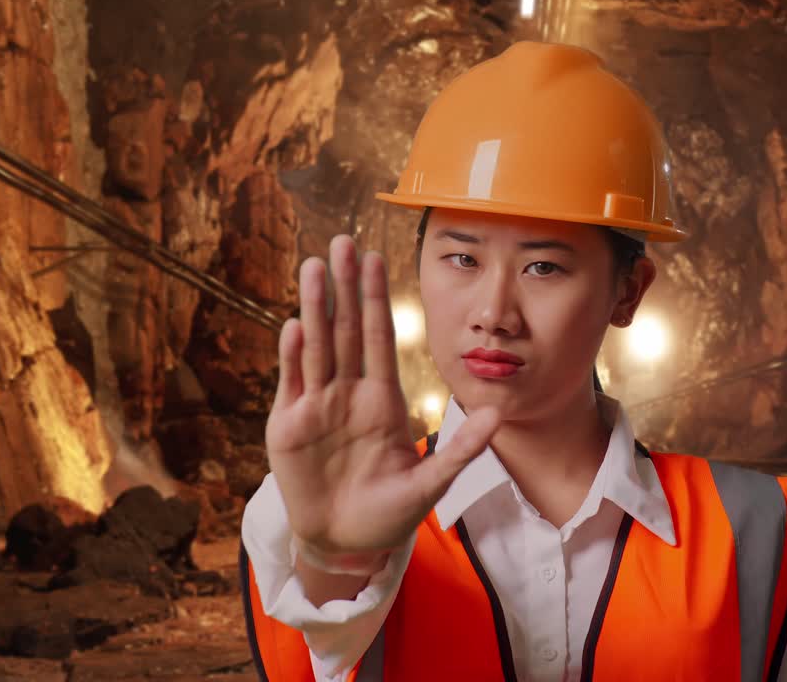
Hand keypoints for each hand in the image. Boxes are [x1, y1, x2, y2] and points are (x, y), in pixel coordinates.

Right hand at [266, 235, 499, 568]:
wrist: (346, 544)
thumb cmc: (388, 513)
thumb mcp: (430, 483)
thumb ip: (459, 449)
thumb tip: (498, 414)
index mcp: (382, 398)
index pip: (379, 337)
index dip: (377, 297)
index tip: (376, 257)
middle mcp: (347, 392)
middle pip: (345, 329)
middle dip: (344, 286)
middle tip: (341, 241)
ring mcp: (316, 406)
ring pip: (316, 346)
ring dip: (316, 307)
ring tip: (315, 266)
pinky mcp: (288, 427)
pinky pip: (292, 383)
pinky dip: (293, 356)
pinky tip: (295, 325)